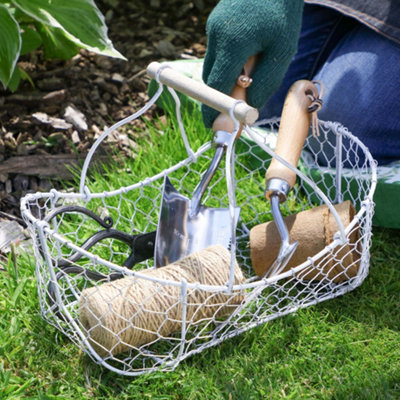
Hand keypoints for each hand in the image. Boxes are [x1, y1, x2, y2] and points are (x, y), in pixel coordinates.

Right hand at [202, 0, 303, 127]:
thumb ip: (265, 82)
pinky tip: (245, 57)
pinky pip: (217, 54)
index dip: (214, 110)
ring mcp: (212, 28)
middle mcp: (216, 36)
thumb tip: (248, 105)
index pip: (215, 87)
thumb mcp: (282, 50)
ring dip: (225, 80)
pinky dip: (227, 65)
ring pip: (213, 67)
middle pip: (211, 80)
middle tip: (238, 109)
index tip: (216, 128)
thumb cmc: (283, 11)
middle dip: (221, 97)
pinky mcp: (214, 24)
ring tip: (249, 74)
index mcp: (232, 43)